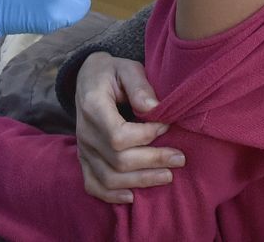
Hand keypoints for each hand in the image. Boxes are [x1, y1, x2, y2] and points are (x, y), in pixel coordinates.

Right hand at [75, 53, 182, 202]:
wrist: (87, 78)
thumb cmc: (112, 72)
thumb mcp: (126, 68)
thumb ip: (139, 85)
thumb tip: (155, 108)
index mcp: (92, 106)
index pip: (119, 136)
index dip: (146, 136)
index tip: (166, 125)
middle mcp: (85, 132)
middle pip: (118, 160)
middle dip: (152, 161)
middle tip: (180, 158)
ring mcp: (83, 148)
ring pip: (109, 178)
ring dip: (140, 181)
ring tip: (167, 176)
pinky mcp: (84, 158)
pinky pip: (92, 184)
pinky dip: (111, 195)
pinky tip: (132, 196)